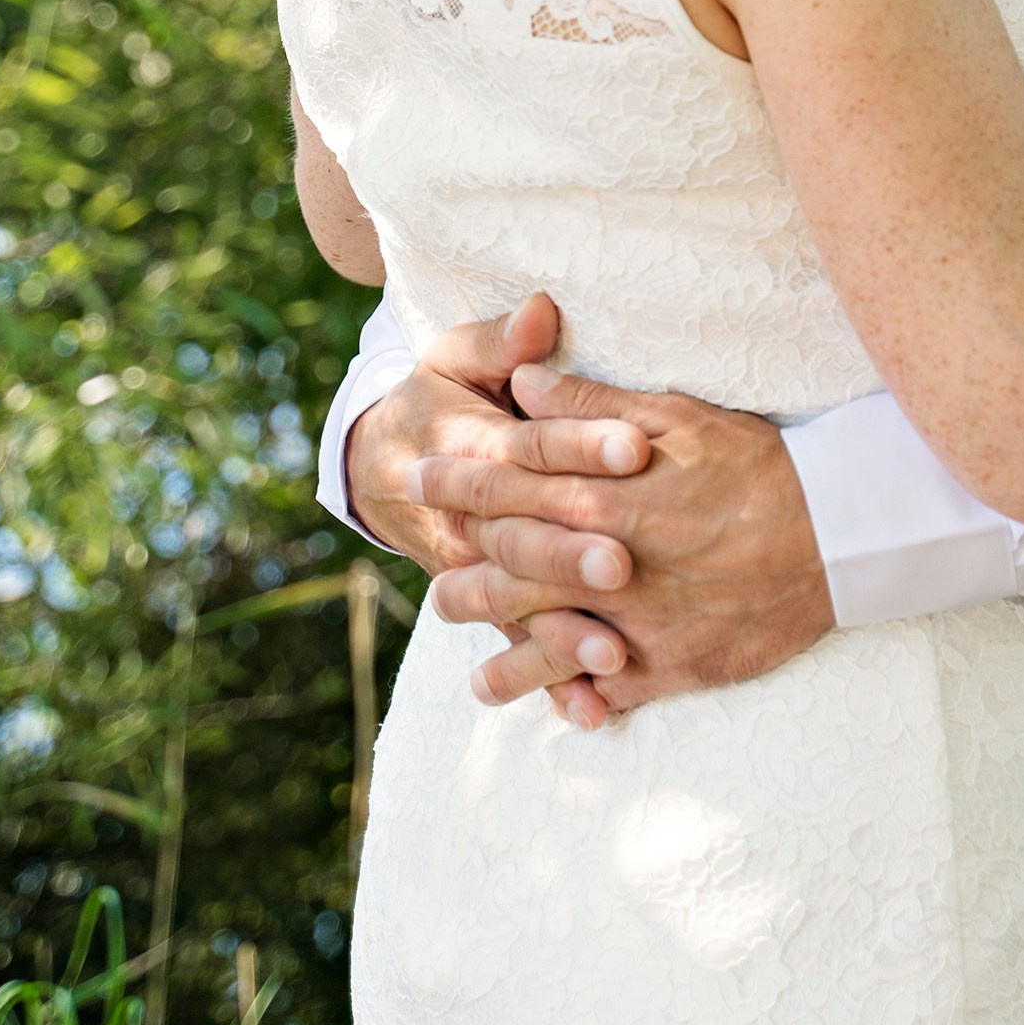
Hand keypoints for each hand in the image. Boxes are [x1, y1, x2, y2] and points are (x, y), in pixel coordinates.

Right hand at [346, 295, 652, 723]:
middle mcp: (470, 519)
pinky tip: (593, 712)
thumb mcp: (457, 358)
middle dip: (571, 553)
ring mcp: (478, 573)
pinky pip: (518, 655)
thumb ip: (500, 342)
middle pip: (522, 538)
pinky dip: (552, 686)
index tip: (636, 445)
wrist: (388, 468)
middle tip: (625, 562)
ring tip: (613, 652)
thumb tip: (541, 312)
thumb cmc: (444, 397)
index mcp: (469, 445)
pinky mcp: (495, 611)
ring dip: (563, 632)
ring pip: (518, 608)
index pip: (530, 445)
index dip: (580, 444)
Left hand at [412, 363, 834, 722]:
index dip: (459, 479)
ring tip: (468, 656)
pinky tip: (550, 708)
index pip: (509, 485)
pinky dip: (574, 699)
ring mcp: (636, 623)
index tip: (418, 475)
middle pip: (512, 569)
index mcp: (602, 495)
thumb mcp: (676, 415)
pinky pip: (609, 689)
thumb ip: (591, 404)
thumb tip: (523, 382)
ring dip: (501, 646)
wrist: (839, 535)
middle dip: (464, 568)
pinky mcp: (673, 666)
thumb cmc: (759, 464)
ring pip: (546, 639)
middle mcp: (607, 564)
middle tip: (430, 574)